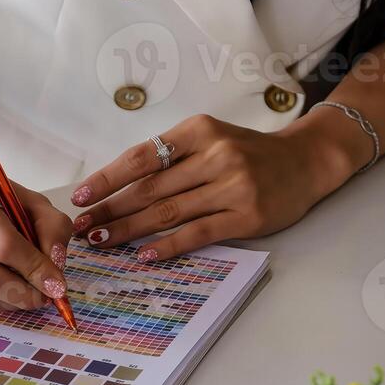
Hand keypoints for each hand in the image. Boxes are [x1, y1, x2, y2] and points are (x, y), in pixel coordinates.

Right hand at [0, 162, 73, 314]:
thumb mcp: (31, 199)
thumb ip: (52, 228)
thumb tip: (55, 268)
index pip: (4, 244)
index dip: (35, 269)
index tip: (57, 285)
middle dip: (24, 294)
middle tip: (46, 296)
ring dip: (10, 302)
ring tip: (27, 292)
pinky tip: (5, 286)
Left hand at [68, 112, 368, 260]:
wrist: (304, 162)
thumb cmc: (248, 153)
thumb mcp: (210, 138)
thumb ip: (172, 157)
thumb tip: (119, 187)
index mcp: (199, 130)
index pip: (141, 157)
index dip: (107, 179)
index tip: (80, 197)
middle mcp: (216, 155)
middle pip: (150, 188)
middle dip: (110, 209)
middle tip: (82, 227)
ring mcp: (234, 186)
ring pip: (169, 212)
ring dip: (130, 230)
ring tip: (103, 242)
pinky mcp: (247, 216)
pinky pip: (199, 232)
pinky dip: (169, 246)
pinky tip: (146, 255)